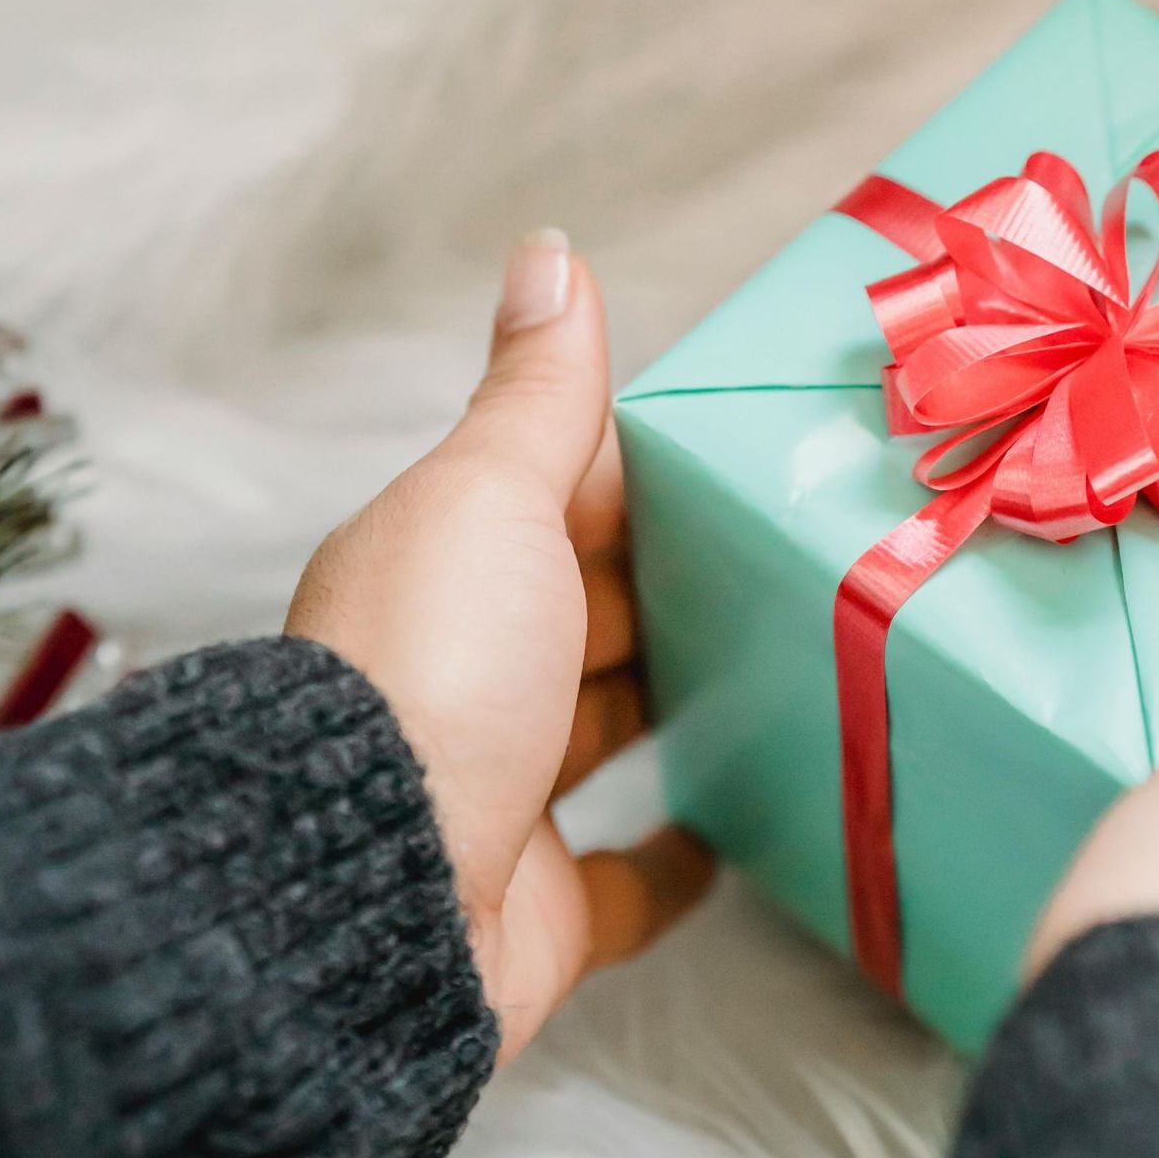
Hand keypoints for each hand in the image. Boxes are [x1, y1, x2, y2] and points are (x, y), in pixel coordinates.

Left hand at [287, 230, 711, 1061]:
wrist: (372, 898)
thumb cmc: (430, 677)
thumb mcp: (489, 500)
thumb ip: (537, 395)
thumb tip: (549, 250)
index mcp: (442, 573)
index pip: (554, 504)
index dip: (637, 476)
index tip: (739, 457)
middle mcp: (462, 680)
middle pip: (580, 617)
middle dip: (667, 586)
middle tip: (785, 560)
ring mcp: (501, 796)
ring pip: (601, 736)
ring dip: (674, 707)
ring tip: (781, 675)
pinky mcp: (538, 906)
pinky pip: (620, 882)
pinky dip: (675, 860)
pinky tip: (734, 834)